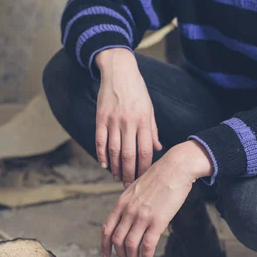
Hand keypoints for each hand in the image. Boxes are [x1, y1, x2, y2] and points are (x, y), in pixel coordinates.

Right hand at [95, 48, 162, 185]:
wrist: (119, 71)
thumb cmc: (137, 91)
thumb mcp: (150, 109)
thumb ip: (152, 130)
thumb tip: (157, 149)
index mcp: (144, 122)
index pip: (145, 152)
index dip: (144, 168)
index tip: (143, 179)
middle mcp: (129, 123)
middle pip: (128, 155)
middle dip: (129, 173)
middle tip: (128, 185)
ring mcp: (113, 121)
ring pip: (113, 151)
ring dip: (115, 167)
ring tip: (116, 177)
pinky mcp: (100, 118)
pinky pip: (100, 141)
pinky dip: (101, 155)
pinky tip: (104, 165)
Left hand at [101, 141, 213, 256]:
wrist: (175, 168)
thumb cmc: (159, 177)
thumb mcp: (136, 188)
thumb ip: (129, 203)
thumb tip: (126, 217)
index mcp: (121, 203)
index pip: (107, 229)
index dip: (104, 245)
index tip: (105, 256)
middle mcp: (129, 211)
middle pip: (117, 240)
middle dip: (121, 254)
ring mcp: (142, 216)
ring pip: (130, 245)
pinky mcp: (158, 221)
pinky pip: (147, 245)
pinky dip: (146, 256)